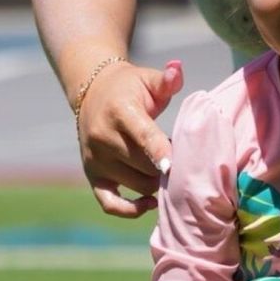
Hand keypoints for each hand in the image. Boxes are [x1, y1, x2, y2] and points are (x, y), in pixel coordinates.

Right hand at [77, 59, 183, 216]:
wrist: (92, 92)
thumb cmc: (131, 88)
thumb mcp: (148, 79)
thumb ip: (166, 79)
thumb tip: (178, 70)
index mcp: (121, 112)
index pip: (143, 136)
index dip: (159, 152)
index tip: (173, 166)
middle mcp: (103, 138)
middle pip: (144, 166)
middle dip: (170, 169)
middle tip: (188, 162)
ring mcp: (96, 160)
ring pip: (136, 185)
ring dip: (159, 183)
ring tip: (172, 170)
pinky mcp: (92, 176)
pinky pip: (110, 203)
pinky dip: (130, 210)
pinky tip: (151, 203)